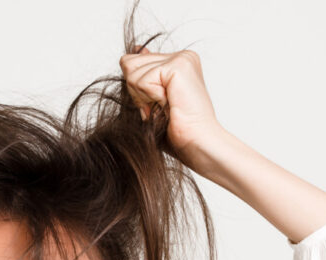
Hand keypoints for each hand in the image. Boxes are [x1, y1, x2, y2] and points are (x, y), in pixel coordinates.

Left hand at [119, 48, 221, 168]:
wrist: (197, 144)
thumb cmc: (178, 131)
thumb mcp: (152, 99)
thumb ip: (143, 75)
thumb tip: (134, 50)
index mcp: (177, 62)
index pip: (133, 62)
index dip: (136, 91)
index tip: (158, 105)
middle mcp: (181, 56)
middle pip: (128, 64)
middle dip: (137, 93)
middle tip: (160, 108)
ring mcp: (181, 58)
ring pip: (132, 72)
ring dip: (143, 98)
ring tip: (165, 107)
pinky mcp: (178, 66)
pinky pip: (141, 80)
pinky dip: (149, 99)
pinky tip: (169, 105)